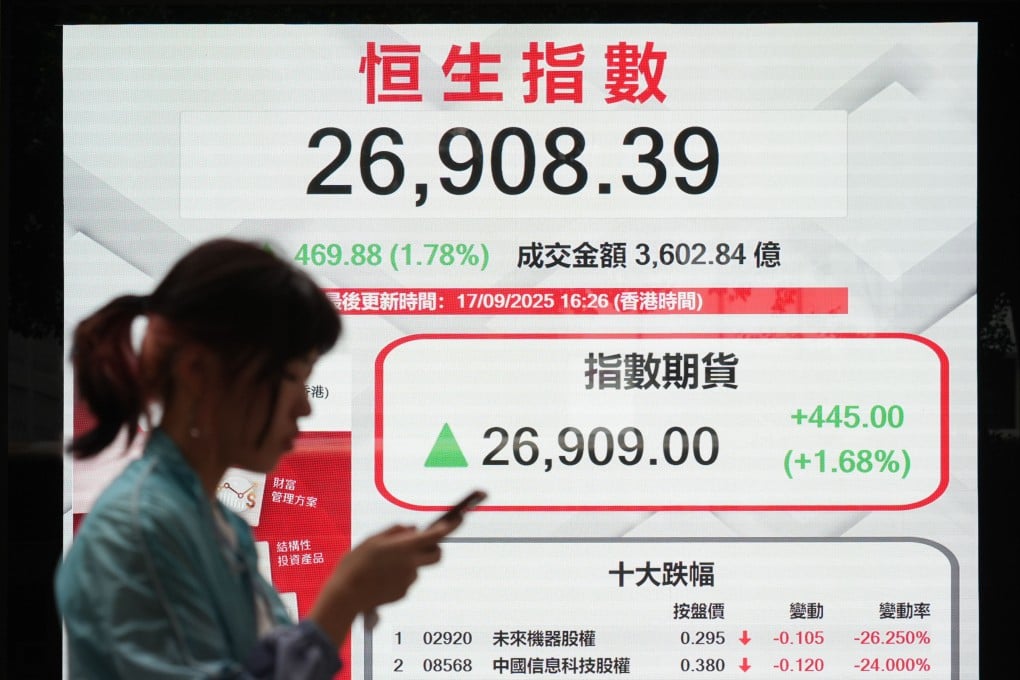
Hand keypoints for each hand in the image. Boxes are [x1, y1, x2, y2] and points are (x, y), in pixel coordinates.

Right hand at [308, 520, 457, 644]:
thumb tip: (413, 529)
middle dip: (434, 548)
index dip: (450, 526)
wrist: (345, 595)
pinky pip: (406, 580)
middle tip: (420, 544)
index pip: (435, 535)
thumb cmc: (356, 563)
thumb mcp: (372, 539)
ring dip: (409, 562)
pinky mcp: (402, 593)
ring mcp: (409, 581)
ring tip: (383, 564)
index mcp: (405, 548)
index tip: (458, 518)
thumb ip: (395, 531)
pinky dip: (399, 576)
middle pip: (437, 555)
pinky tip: (380, 577)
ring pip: (417, 567)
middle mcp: (412, 565)